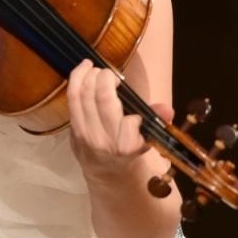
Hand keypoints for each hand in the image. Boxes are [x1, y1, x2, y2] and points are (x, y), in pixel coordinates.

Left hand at [66, 60, 170, 182]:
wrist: (105, 171)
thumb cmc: (129, 150)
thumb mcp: (148, 138)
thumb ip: (157, 121)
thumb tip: (166, 109)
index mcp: (125, 146)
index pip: (128, 118)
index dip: (128, 102)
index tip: (124, 89)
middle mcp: (103, 140)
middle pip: (100, 99)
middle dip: (104, 78)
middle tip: (108, 71)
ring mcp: (84, 135)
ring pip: (80, 97)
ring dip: (86, 76)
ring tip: (91, 66)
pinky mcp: (71, 130)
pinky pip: (71, 101)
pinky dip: (75, 82)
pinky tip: (82, 71)